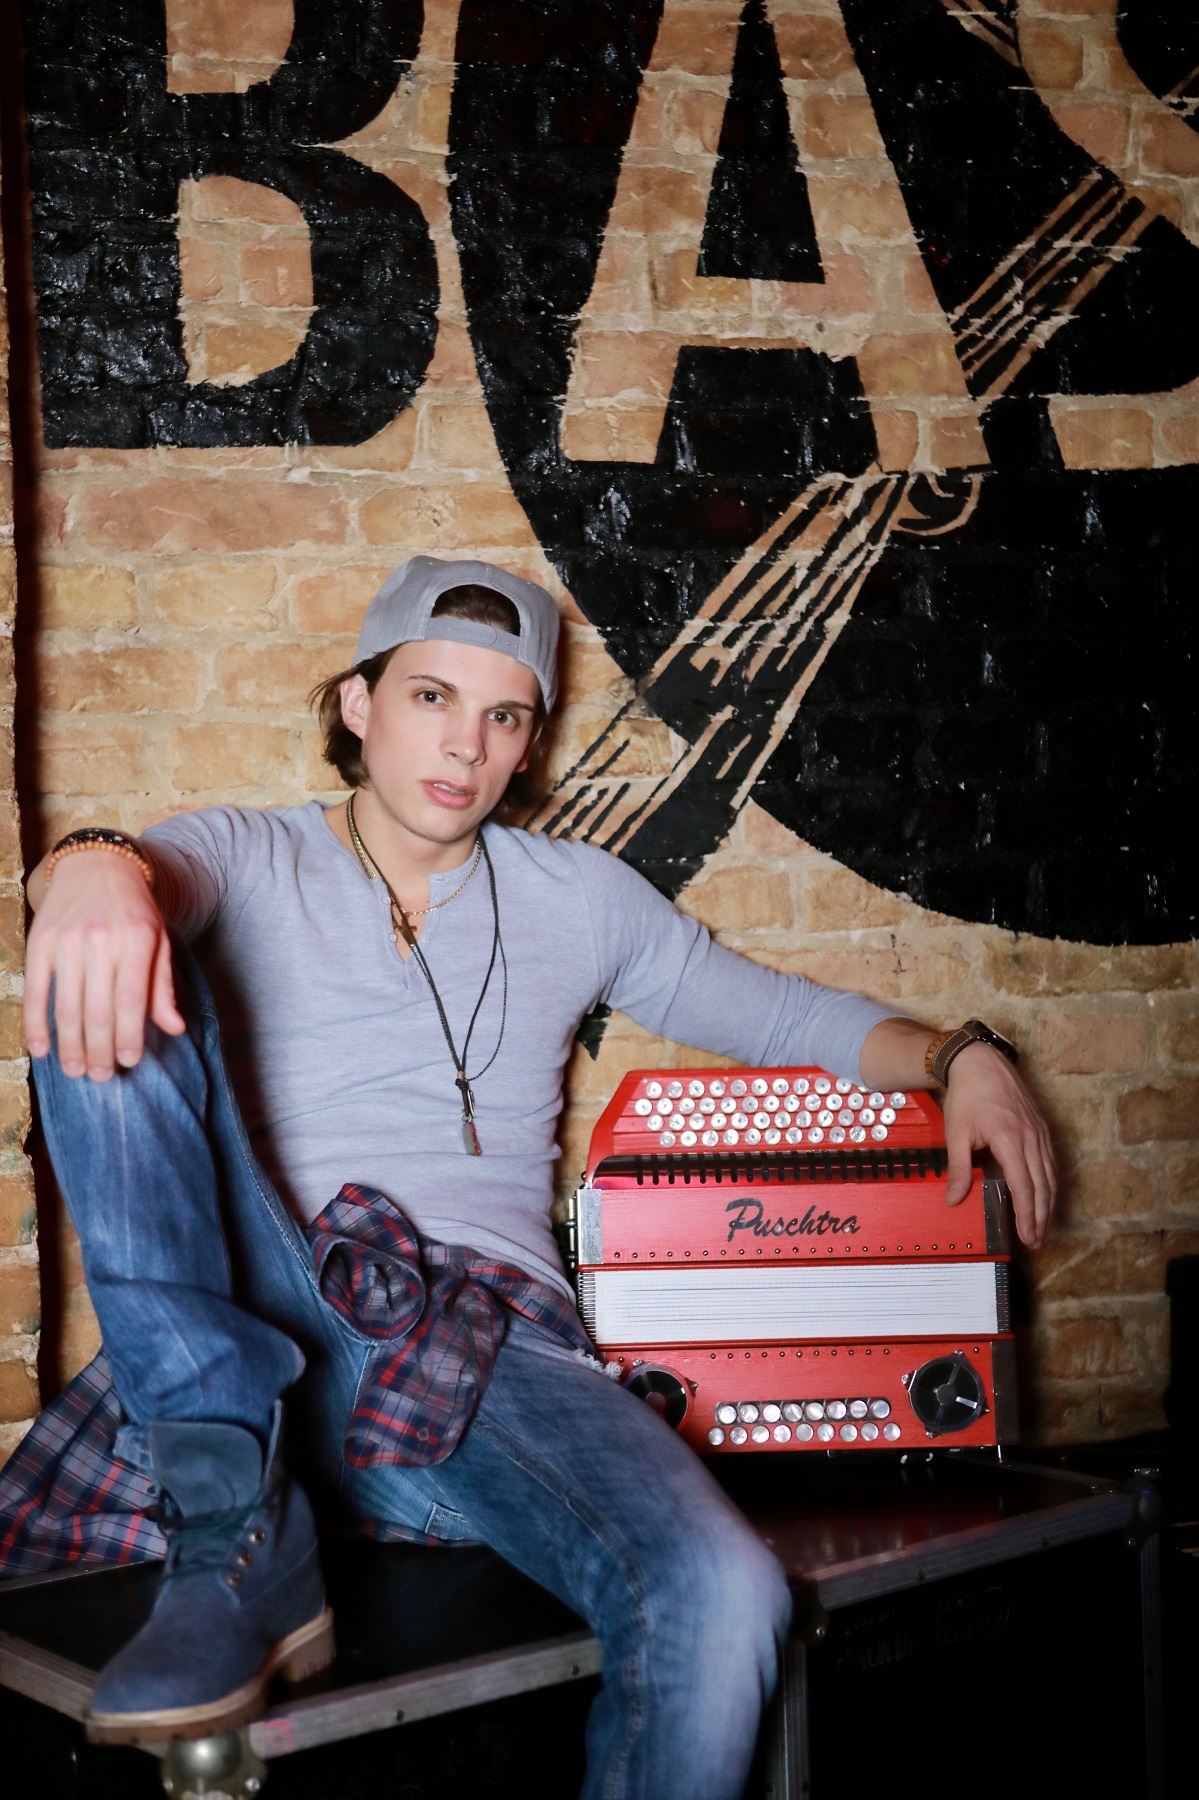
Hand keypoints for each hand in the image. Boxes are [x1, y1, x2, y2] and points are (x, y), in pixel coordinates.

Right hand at [24, 849, 185, 1079]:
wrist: (96, 864)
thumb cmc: (134, 909)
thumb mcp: (159, 940)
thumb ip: (162, 986)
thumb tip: (173, 1029)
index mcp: (136, 941)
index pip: (132, 1001)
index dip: (129, 1036)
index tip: (129, 1061)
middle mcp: (100, 941)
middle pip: (98, 1010)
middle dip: (99, 1050)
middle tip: (100, 1076)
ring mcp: (67, 942)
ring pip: (67, 1006)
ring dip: (70, 1045)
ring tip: (75, 1071)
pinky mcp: (40, 942)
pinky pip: (35, 991)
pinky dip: (36, 1023)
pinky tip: (42, 1049)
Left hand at [943, 1042, 1056, 1248]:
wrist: (980, 1061)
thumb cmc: (967, 1095)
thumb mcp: (957, 1132)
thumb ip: (959, 1168)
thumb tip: (954, 1199)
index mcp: (1010, 1139)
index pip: (1024, 1186)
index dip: (1028, 1214)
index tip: (1028, 1235)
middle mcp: (1031, 1138)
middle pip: (1042, 1185)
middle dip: (1041, 1216)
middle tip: (1037, 1240)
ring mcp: (1039, 1132)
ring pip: (1050, 1175)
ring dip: (1048, 1203)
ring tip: (1043, 1226)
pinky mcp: (1041, 1127)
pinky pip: (1050, 1161)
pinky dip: (1051, 1182)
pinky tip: (1047, 1195)